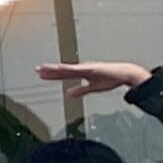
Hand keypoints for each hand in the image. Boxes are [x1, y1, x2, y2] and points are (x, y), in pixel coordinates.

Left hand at [36, 60, 152, 95]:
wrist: (125, 74)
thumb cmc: (112, 79)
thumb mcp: (93, 88)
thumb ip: (80, 90)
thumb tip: (69, 94)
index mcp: (82, 73)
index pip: (64, 75)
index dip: (52, 75)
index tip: (41, 75)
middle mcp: (82, 68)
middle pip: (62, 71)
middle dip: (49, 71)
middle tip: (36, 70)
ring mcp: (86, 67)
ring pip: (67, 68)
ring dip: (55, 69)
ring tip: (44, 68)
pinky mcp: (91, 68)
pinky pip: (77, 69)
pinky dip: (68, 69)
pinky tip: (60, 68)